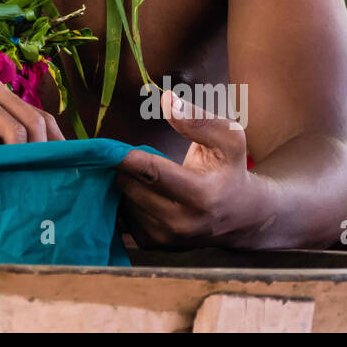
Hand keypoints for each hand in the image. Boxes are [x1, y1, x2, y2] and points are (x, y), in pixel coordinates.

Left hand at [115, 89, 261, 247]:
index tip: (103, 146)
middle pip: (130, 185)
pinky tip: (142, 189)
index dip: (125, 157)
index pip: (152, 173)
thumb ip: (198, 120)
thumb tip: (168, 101)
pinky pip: (122, 214)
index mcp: (201, 195)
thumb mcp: (229, 138)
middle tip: (134, 153)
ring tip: (143, 172)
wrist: (243, 216)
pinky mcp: (152, 245)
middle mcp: (181, 223)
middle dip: (125, 165)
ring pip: (123, 200)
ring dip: (125, 181)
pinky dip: (126, 198)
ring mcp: (165, 238)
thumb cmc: (231, 169)